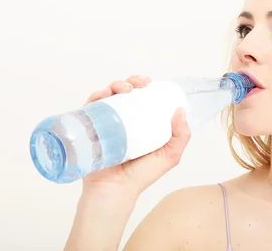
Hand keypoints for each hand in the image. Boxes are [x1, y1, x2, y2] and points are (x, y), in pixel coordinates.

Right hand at [80, 75, 190, 200]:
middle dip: (133, 81)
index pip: (144, 98)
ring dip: (116, 85)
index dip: (148, 87)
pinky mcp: (90, 128)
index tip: (151, 84)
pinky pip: (90, 108)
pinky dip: (96, 97)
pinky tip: (102, 95)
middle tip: (139, 84)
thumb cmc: (142, 175)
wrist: (115, 191)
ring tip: (123, 89)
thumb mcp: (169, 156)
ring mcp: (106, 123)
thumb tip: (180, 110)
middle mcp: (124, 120)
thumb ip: (181, 136)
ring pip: (109, 96)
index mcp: (142, 123)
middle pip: (126, 93)